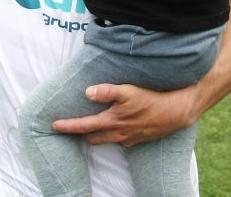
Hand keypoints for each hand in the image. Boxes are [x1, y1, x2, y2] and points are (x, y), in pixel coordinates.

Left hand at [50, 83, 194, 146]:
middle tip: (70, 127)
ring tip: (91, 126)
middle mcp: (118, 133)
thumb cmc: (151, 99)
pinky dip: (113, 133)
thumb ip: (107, 92)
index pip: (83, 126)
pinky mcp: (138, 140)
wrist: (176, 112)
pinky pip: (120, 139)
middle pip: (92, 138)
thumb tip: (88, 93)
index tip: (54, 125)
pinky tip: (117, 124)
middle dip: (80, 134)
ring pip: (106, 140)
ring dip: (96, 134)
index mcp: (112, 121)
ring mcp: (128, 138)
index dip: (67, 126)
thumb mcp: (128, 91)